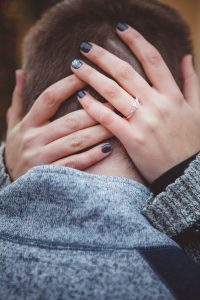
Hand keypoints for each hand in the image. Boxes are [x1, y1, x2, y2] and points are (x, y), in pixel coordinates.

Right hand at [5, 70, 112, 179]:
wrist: (14, 187)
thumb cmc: (18, 150)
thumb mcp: (14, 125)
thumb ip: (19, 100)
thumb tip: (20, 71)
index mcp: (28, 124)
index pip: (49, 99)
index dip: (68, 85)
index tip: (87, 74)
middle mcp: (34, 140)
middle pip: (69, 122)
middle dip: (94, 110)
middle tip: (115, 101)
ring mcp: (42, 158)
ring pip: (76, 142)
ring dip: (98, 132)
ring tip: (117, 122)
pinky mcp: (51, 175)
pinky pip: (75, 163)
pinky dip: (92, 156)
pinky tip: (108, 148)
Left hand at [71, 25, 199, 182]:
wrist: (186, 173)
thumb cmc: (191, 142)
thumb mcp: (197, 109)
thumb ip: (191, 82)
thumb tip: (186, 57)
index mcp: (173, 94)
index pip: (152, 59)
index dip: (135, 40)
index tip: (119, 28)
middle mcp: (157, 104)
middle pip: (126, 72)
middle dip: (103, 56)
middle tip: (85, 46)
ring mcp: (144, 122)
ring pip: (113, 92)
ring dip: (92, 76)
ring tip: (75, 67)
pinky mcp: (132, 139)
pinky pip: (109, 118)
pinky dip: (93, 106)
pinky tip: (80, 96)